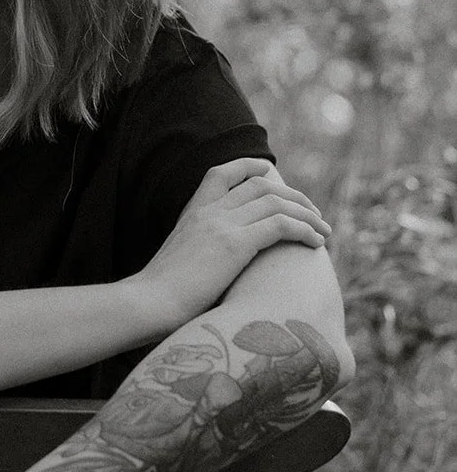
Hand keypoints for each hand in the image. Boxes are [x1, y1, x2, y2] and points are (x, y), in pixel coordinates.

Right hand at [135, 159, 330, 335]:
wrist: (146, 303)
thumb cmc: (158, 297)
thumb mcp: (176, 264)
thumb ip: (196, 255)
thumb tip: (212, 271)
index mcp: (191, 214)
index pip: (221, 173)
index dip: (250, 168)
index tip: (272, 176)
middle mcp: (207, 212)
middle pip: (261, 185)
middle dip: (294, 196)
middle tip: (314, 214)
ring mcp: (221, 225)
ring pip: (277, 203)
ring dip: (307, 214)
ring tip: (324, 230)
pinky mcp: (234, 244)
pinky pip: (281, 225)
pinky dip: (304, 230)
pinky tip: (316, 243)